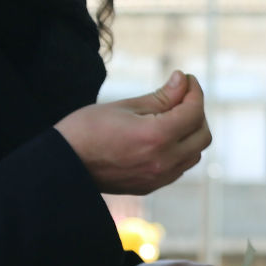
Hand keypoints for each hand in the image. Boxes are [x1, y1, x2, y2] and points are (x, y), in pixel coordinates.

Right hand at [56, 71, 210, 195]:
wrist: (62, 165)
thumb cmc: (87, 130)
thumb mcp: (125, 106)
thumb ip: (161, 97)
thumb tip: (183, 81)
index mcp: (156, 137)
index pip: (193, 112)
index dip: (194, 92)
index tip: (186, 79)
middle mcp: (163, 161)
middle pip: (203, 135)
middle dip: (197, 112)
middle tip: (181, 96)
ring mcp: (158, 178)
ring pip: (194, 154)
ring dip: (191, 133)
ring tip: (171, 115)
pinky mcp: (151, 187)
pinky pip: (180, 167)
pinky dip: (180, 150)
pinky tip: (163, 136)